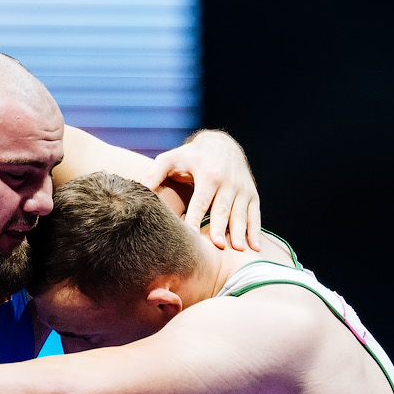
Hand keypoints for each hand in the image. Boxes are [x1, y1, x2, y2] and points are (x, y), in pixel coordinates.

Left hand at [144, 130, 260, 250]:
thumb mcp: (171, 158)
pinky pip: (255, 214)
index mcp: (208, 174)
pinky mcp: (252, 194)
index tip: (190, 236)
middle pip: (222, 209)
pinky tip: (254, 247)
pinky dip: (255, 231)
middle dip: (219, 228)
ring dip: (239, 232)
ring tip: (237, 249)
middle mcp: (227, 182)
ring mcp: (242, 189)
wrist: (223, 145)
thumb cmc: (191, 157)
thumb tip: (138, 190)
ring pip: (240, 214)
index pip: (200, 200)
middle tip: (216, 246)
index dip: (195, 218)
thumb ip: (154, 173)